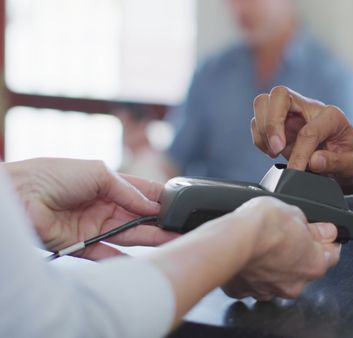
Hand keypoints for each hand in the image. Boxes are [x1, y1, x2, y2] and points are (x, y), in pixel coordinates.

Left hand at [5, 158, 178, 259]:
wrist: (20, 196)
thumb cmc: (53, 175)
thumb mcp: (99, 172)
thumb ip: (127, 189)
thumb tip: (151, 206)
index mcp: (107, 184)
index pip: (141, 192)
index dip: (160, 198)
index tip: (180, 204)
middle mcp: (103, 205)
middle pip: (139, 216)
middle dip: (160, 221)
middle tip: (182, 226)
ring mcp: (94, 226)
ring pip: (129, 234)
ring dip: (151, 238)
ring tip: (172, 240)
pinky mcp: (83, 245)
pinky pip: (108, 254)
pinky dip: (124, 258)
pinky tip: (144, 260)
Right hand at [222, 197, 340, 300]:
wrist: (231, 241)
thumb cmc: (264, 226)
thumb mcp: (296, 213)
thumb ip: (314, 227)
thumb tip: (326, 231)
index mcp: (314, 265)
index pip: (332, 255)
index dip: (327, 242)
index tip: (322, 234)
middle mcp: (295, 284)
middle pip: (303, 269)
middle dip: (298, 254)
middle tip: (287, 235)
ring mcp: (269, 291)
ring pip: (277, 278)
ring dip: (274, 266)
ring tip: (263, 245)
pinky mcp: (244, 292)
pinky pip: (252, 282)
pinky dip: (251, 272)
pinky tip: (247, 256)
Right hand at [252, 86, 352, 191]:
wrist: (344, 158)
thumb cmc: (348, 158)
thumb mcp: (352, 165)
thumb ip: (335, 163)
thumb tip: (313, 161)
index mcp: (332, 116)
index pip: (309, 130)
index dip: (300, 153)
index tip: (296, 171)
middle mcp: (309, 108)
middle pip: (279, 94)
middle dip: (272, 122)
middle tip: (277, 149)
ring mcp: (292, 114)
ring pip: (263, 103)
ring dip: (262, 128)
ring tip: (273, 151)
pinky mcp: (280, 123)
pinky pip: (258, 120)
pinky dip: (259, 136)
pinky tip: (271, 151)